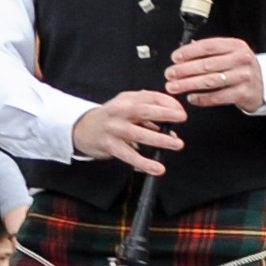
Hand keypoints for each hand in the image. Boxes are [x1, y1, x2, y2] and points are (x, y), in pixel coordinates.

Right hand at [72, 90, 188, 174]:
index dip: (170, 103)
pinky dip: (144, 163)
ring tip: (177, 144)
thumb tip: (173, 127)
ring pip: (139, 134)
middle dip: (164, 113)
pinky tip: (158, 168)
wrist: (83, 128)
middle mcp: (119, 112)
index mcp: (128, 99)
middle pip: (143, 111)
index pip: (152, 97)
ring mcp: (114, 129)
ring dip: (160, 139)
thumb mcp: (130, 105)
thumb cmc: (115, 117)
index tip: (182, 112)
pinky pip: (129, 156)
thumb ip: (151, 112)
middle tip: (182, 117)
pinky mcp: (110, 145)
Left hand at [164, 36, 265, 111]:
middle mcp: (241, 60)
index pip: (208, 46)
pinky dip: (202, 98)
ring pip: (210, 81)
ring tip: (174, 87)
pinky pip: (218, 97)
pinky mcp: (244, 93)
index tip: (175, 58)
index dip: (189, 52)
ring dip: (188, 84)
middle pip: (207, 65)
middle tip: (169, 74)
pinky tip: (191, 98)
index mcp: (236, 46)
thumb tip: (183, 52)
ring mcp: (244, 77)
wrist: (265, 83)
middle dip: (184, 70)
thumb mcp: (230, 52)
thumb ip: (209, 50)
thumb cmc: (240, 68)